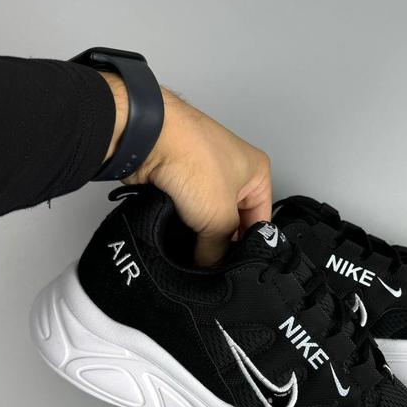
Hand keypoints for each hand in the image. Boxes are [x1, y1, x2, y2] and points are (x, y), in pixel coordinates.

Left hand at [101, 74, 271, 265]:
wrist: (146, 137)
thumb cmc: (191, 156)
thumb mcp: (218, 217)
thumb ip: (219, 249)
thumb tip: (211, 266)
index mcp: (257, 172)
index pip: (260, 221)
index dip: (248, 247)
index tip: (233, 268)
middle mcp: (233, 170)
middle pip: (233, 221)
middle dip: (220, 241)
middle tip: (211, 261)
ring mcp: (203, 173)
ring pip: (206, 217)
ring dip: (198, 233)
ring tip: (193, 248)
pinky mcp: (178, 178)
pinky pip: (184, 210)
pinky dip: (180, 222)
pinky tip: (175, 233)